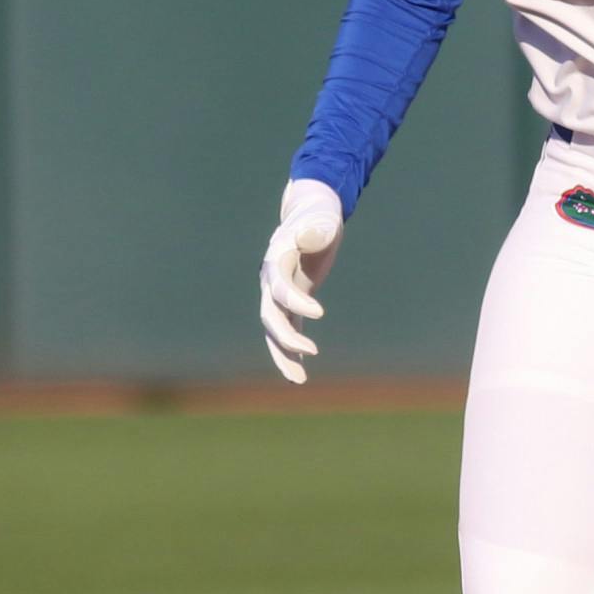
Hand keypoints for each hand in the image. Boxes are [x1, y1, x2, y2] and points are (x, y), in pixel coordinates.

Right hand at [260, 179, 344, 382]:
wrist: (312, 213)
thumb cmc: (320, 216)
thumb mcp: (322, 220)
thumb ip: (316, 230)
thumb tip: (310, 236)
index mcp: (276, 260)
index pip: (280, 288)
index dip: (296, 301)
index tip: (320, 312)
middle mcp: (271, 280)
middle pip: (270, 315)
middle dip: (286, 337)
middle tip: (311, 352)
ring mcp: (278, 292)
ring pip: (274, 330)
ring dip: (283, 355)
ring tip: (298, 380)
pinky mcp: (291, 301)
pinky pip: (286, 329)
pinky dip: (291, 350)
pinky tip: (299, 371)